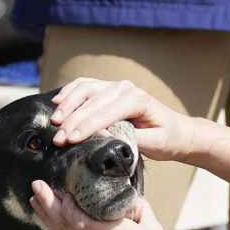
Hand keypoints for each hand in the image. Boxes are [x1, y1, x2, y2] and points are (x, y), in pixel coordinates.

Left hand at [29, 182, 194, 229]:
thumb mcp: (153, 228)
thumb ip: (137, 208)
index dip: (66, 205)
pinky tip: (54, 224)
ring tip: (35, 202)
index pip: (79, 219)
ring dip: (48, 218)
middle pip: (66, 226)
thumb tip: (125, 196)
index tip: (64, 190)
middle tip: (36, 187)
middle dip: (48, 205)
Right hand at [49, 78, 198, 161]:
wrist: (175, 130)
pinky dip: (69, 92)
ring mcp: (115, 86)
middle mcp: (125, 88)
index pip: (106, 113)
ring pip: (85, 90)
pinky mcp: (108, 89)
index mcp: (137, 100)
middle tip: (57, 139)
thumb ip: (135, 139)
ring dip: (67, 105)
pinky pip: (84, 86)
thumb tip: (111, 139)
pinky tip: (56, 102)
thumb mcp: (156, 144)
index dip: (86, 126)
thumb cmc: (166, 138)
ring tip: (53, 122)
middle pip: (92, 102)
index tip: (70, 140)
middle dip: (72, 121)